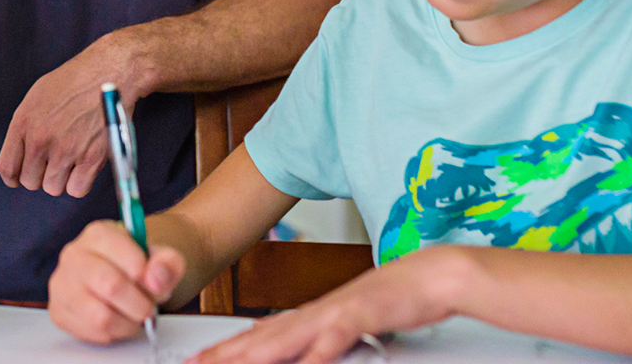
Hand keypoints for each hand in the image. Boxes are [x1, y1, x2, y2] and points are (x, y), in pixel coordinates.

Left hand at [0, 32, 148, 196]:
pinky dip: (81, 182)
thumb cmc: (75, 81)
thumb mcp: (37, 96)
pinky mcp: (91, 158)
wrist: (109, 73)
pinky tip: (85, 165)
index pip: (7, 167)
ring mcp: (66, 150)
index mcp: (24, 122)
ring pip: (53, 188)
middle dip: (41, 175)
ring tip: (72, 159)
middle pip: (30, 181)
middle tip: (54, 162)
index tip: (20, 178)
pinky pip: (77, 189)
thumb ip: (26, 126)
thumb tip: (22, 155)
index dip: (14, 177)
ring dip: (62, 179)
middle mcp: (40, 139)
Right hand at [49, 221, 186, 343]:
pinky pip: (90, 332)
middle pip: (111, 286)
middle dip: (139, 304)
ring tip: (132, 315)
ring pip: (100, 316)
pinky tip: (115, 320)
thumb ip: (167, 263)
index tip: (154, 284)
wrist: (119, 278)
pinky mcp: (58, 310)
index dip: (146, 277)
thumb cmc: (138, 265)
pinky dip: (111, 333)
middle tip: (148, 308)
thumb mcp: (161, 258)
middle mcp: (74, 255)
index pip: (125, 257)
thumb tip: (155, 279)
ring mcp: (62, 283)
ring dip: (126, 323)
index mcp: (99, 234)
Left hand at [189, 246, 471, 363]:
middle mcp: (316, 312)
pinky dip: (318, 352)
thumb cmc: (392, 300)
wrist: (431, 275)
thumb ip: (317, 336)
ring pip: (290, 336)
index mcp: (311, 315)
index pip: (260, 336)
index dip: (227, 349)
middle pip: (263, 337)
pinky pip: (336, 336)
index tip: (200, 360)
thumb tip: (292, 348)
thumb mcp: (347, 322)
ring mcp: (338, 312)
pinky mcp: (363, 314)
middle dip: (228, 354)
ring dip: (258, 353)